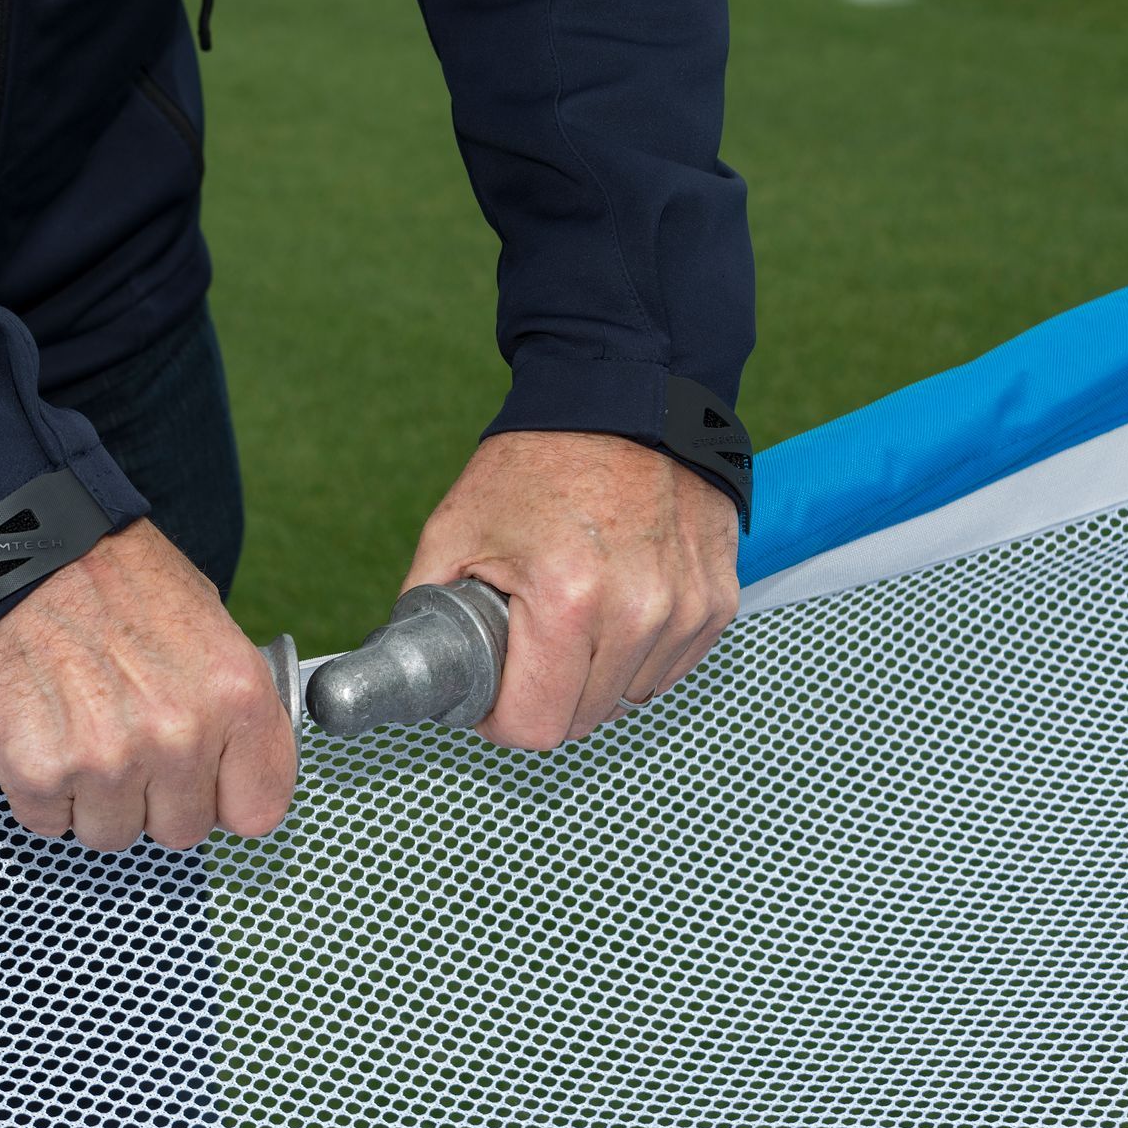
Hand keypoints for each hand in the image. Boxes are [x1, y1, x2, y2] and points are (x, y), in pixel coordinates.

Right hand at [0, 518, 297, 851]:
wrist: (15, 551)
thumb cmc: (106, 573)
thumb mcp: (204, 618)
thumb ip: (228, 703)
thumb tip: (238, 758)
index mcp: (236, 694)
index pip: (259, 809)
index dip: (227, 795)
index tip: (207, 782)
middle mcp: (179, 735)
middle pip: (182, 830)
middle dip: (156, 797)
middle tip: (127, 740)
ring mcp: (108, 760)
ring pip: (113, 833)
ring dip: (96, 797)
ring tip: (80, 729)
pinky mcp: (40, 772)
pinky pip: (50, 821)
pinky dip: (41, 790)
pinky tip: (42, 733)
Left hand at [403, 430, 739, 747]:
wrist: (626, 400)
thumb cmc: (536, 463)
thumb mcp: (453, 530)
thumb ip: (424, 609)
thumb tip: (411, 671)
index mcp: (566, 600)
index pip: (535, 726)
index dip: (499, 721)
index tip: (489, 693)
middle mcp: (638, 611)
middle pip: (582, 721)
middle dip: (544, 697)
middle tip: (525, 646)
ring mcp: (686, 608)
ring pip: (627, 700)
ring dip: (593, 678)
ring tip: (572, 616)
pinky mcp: (717, 602)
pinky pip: (667, 670)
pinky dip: (636, 656)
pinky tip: (615, 606)